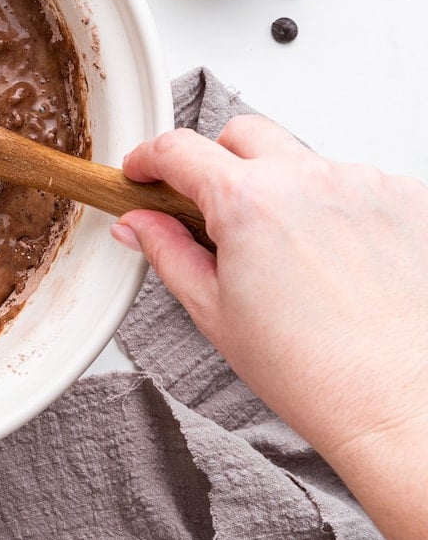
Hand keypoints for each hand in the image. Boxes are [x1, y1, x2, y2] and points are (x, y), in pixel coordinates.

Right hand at [112, 115, 427, 539]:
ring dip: (282, 190)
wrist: (401, 405)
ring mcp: (364, 184)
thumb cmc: (315, 372)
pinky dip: (336, 210)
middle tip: (212, 211)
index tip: (143, 171)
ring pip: (302, 161)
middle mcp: (308, 178)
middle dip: (216, 162)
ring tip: (289, 257)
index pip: (178, 149)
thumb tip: (139, 223)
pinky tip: (336, 263)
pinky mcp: (408, 199)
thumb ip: (167, 252)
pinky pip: (356, 184)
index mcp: (248, 202)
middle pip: (243, 135)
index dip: (148, 158)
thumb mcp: (213, 311)